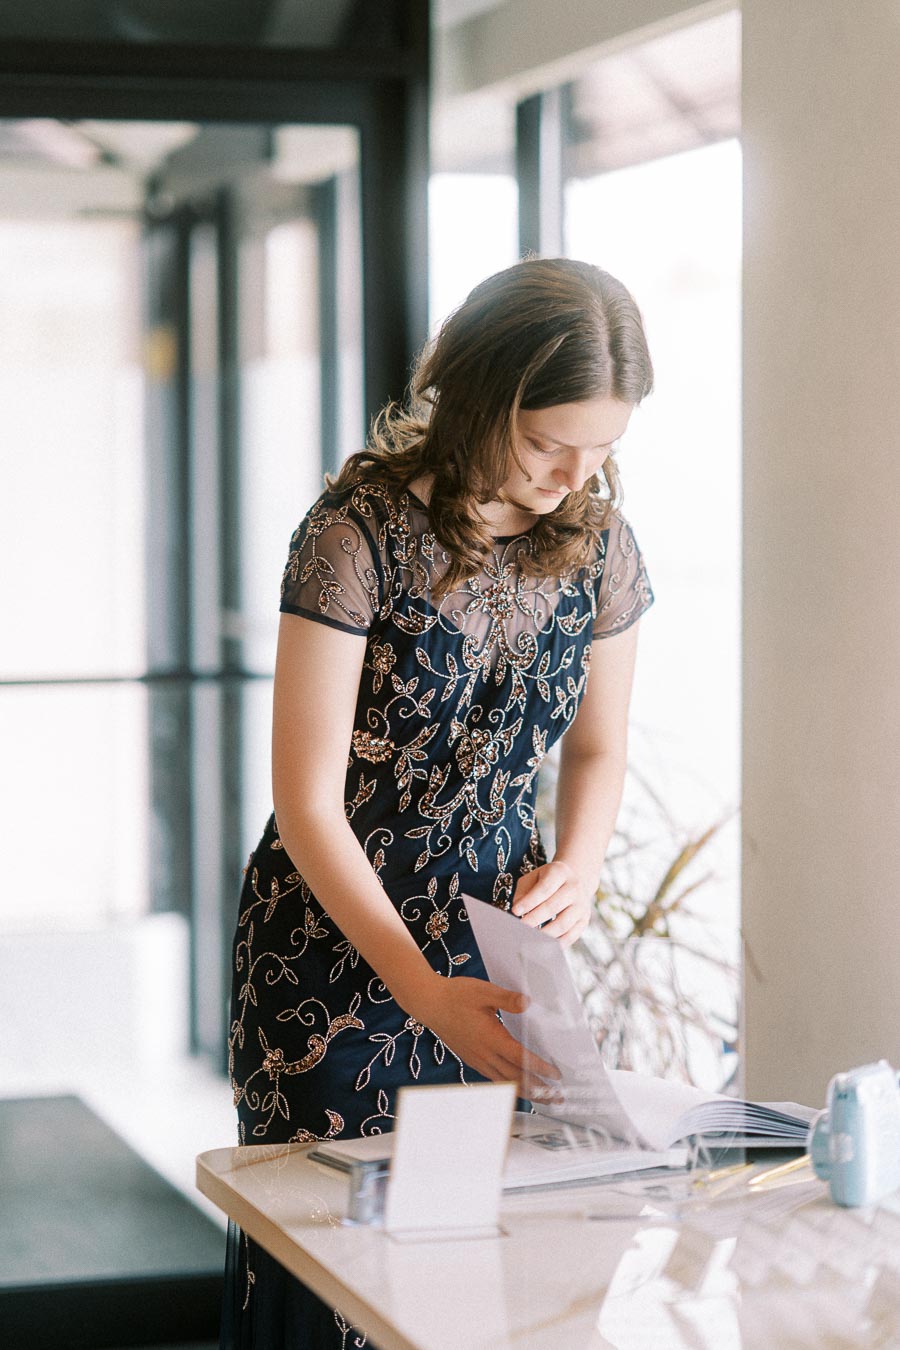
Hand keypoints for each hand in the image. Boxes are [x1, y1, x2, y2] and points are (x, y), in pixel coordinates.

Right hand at [413, 974, 561, 1103]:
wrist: (429, 1003)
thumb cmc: (456, 995)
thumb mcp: (483, 991)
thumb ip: (506, 998)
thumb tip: (528, 1002)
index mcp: (490, 1037)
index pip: (519, 1057)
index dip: (539, 1068)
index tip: (556, 1076)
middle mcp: (484, 1053)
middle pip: (515, 1078)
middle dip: (538, 1089)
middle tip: (558, 1098)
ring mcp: (477, 1059)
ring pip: (505, 1082)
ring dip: (526, 1092)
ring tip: (544, 1098)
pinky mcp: (473, 1060)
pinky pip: (494, 1079)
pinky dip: (510, 1087)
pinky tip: (518, 1088)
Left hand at [512, 859, 593, 948]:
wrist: (573, 881)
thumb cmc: (546, 881)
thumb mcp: (533, 878)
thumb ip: (523, 892)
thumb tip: (518, 912)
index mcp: (560, 872)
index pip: (544, 888)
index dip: (529, 901)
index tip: (515, 911)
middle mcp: (574, 887)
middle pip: (553, 906)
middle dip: (534, 919)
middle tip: (519, 928)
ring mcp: (582, 905)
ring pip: (563, 924)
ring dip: (544, 933)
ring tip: (529, 939)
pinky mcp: (584, 920)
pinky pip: (571, 936)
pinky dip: (556, 943)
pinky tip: (543, 946)